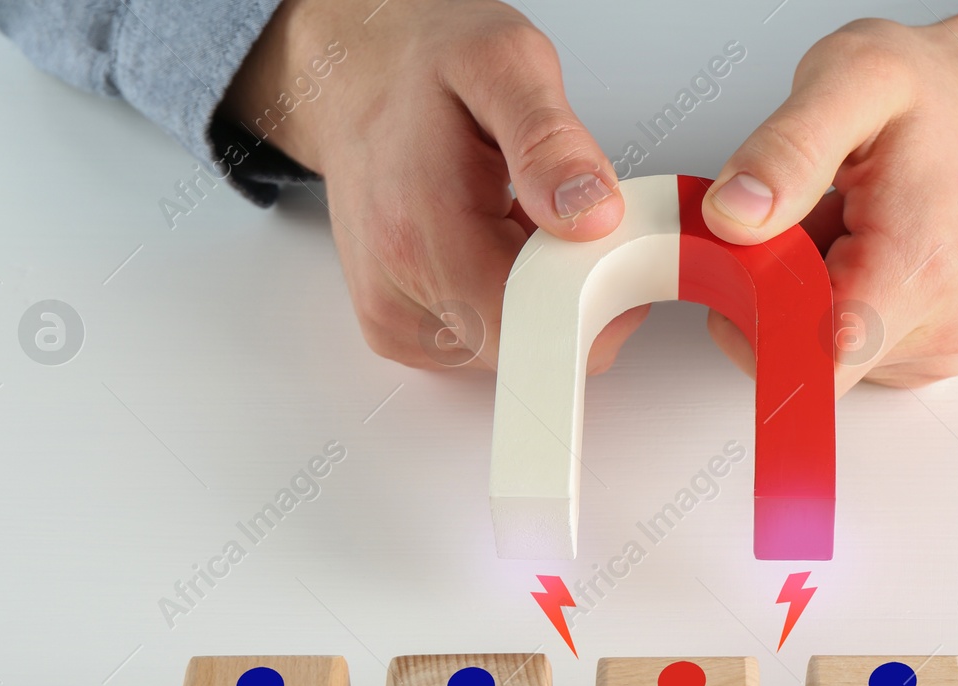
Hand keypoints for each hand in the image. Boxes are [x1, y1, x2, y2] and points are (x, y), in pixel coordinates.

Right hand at [225, 0, 647, 371]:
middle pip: (532, 344)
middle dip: (570, 290)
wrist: (350, 79)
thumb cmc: (418, 71)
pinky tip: (492, 247)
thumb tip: (591, 215)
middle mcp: (398, 287)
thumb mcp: (501, 64)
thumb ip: (551, 142)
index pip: (538, 324)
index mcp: (422, 229)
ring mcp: (394, 318)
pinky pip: (483, 345)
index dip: (596, 294)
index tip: (607, 240)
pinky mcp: (397, 332)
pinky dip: (505, 303)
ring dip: (538, 296)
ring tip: (515, 221)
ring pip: (513, 350)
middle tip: (562, 215)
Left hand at [699, 7, 957, 393]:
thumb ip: (787, 148)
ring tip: (848, 220)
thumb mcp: (855, 76)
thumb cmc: (946, 92)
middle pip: (812, 356)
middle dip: (782, 293)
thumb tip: (732, 216)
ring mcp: (945, 345)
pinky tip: (866, 247)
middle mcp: (943, 325)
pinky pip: (860, 346)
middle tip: (808, 213)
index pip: (809, 363)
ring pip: (831, 352)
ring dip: (811, 293)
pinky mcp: (940, 350)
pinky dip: (842, 301)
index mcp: (919, 270)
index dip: (754, 326)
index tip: (747, 266)